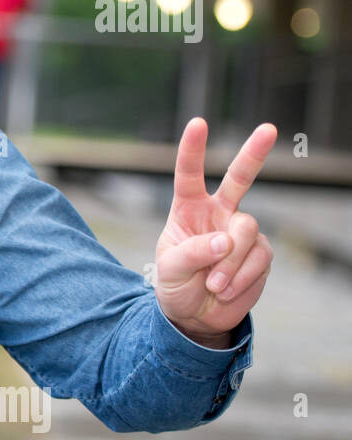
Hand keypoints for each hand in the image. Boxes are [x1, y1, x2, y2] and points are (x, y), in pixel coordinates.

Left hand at [154, 118, 276, 345]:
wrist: (195, 316)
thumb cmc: (176, 285)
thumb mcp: (170, 269)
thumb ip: (193, 252)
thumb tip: (226, 240)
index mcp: (188, 209)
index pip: (189, 175)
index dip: (193, 150)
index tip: (198, 122)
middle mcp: (218, 213)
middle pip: (239, 178)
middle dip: (253, 153)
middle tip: (268, 128)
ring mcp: (242, 232)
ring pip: (245, 233)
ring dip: (228, 263)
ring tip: (213, 285)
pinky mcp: (260, 254)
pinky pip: (257, 259)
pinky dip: (240, 277)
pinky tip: (225, 290)